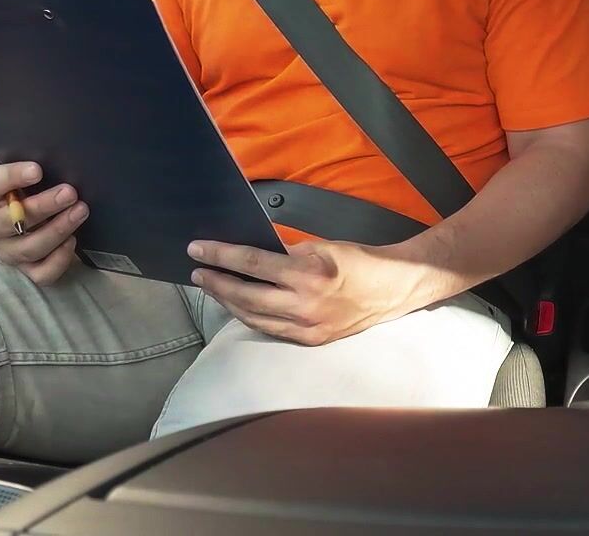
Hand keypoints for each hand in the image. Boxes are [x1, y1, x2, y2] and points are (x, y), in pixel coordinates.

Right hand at [0, 161, 88, 284]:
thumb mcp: (27, 180)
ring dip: (57, 229)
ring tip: (80, 211)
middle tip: (70, 192)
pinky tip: (72, 241)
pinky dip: (59, 258)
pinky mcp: (26, 271)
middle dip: (43, 206)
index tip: (38, 170)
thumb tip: (61, 162)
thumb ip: (34, 173)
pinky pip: (41, 273)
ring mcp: (7, 251)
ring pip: (28, 248)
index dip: (12, 177)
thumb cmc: (29, 194)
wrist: (30, 226)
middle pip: (10, 221)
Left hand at [187, 239, 425, 345]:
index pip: (251, 264)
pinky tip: (239, 306)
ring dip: (228, 302)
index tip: (197, 249)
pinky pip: (270, 329)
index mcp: (308, 275)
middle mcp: (304, 305)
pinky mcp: (310, 340)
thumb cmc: (359, 262)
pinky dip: (250, 316)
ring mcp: (306, 328)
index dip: (220, 256)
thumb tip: (252, 256)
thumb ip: (285, 252)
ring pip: (253, 318)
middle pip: (245, 296)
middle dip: (216, 283)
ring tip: (212, 287)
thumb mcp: (320, 247)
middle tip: (197, 271)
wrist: (391, 290)